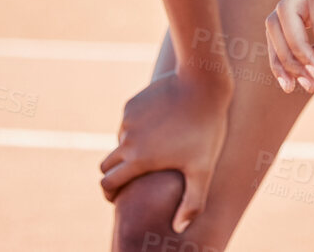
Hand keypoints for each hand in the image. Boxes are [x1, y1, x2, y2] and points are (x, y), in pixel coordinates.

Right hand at [99, 69, 229, 232]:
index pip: (108, 183)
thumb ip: (192, 202)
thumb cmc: (206, 128)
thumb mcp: (203, 169)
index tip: (116, 197)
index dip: (109, 193)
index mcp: (138, 159)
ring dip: (128, 149)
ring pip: (120, 141)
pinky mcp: (132, 103)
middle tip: (129, 179)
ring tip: (152, 150)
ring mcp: (128, 119)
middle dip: (114, 173)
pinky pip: (128, 122)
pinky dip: (136, 128)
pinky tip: (158, 126)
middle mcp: (127, 139)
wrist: (201, 84)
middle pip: (107, 164)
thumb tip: (179, 229)